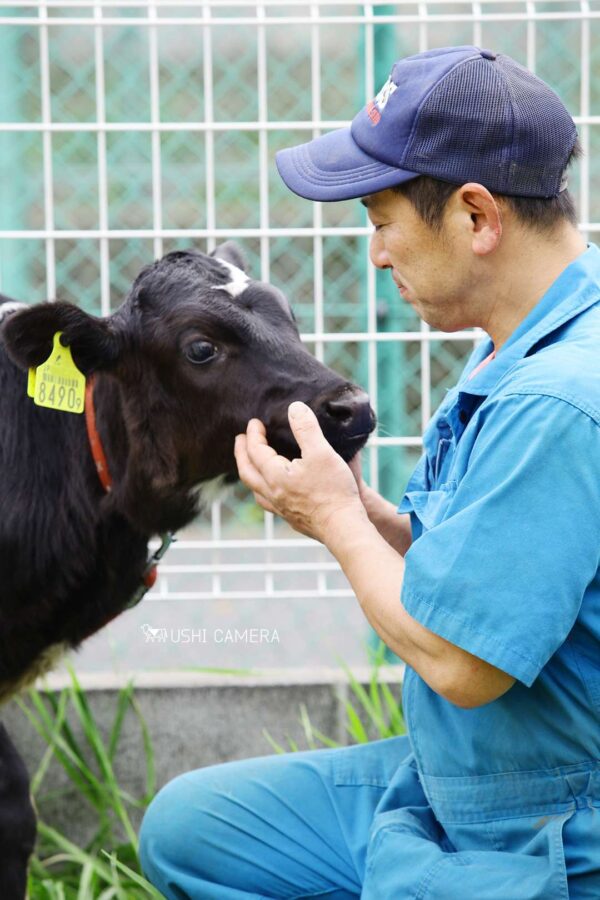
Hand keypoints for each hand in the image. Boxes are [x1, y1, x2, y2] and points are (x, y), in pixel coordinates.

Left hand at [234, 401, 366, 543]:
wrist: (343, 528)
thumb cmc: (333, 490)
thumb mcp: (321, 452)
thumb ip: (306, 429)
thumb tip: (294, 408)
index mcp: (275, 476)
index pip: (255, 452)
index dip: (253, 435)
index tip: (254, 423)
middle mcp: (272, 494)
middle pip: (247, 472)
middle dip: (241, 454)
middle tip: (241, 440)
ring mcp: (281, 510)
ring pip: (256, 491)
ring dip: (251, 474)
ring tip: (253, 465)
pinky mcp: (293, 520)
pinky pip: (269, 504)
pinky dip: (265, 491)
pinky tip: (275, 492)